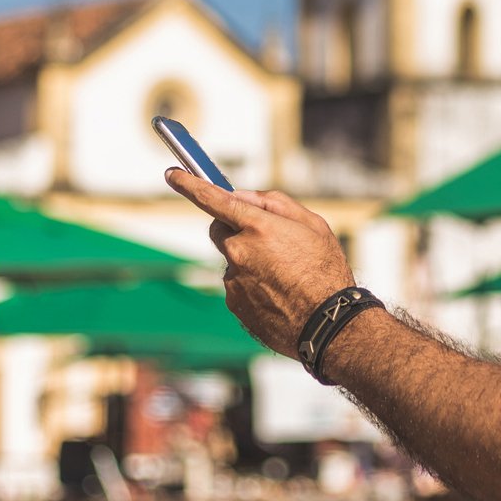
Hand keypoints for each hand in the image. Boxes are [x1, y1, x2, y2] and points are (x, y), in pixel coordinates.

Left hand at [163, 169, 356, 354]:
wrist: (328, 325)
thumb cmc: (326, 271)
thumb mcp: (312, 224)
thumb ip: (274, 203)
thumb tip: (241, 196)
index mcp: (259, 226)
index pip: (213, 199)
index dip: (189, 184)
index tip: (172, 175)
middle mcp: (239, 252)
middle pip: (219, 230)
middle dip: (233, 228)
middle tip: (264, 239)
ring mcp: (234, 280)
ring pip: (232, 260)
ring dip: (249, 261)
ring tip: (284, 276)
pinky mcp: (234, 304)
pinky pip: (237, 285)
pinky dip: (252, 285)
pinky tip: (278, 294)